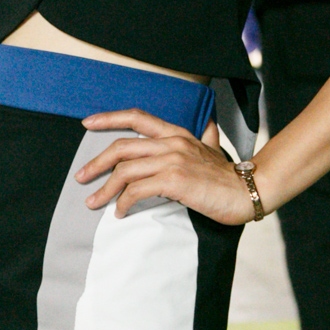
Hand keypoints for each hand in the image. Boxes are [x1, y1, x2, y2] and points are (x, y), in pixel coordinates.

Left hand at [75, 109, 256, 223]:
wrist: (249, 191)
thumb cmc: (229, 176)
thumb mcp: (215, 150)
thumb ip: (206, 136)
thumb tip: (208, 123)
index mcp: (177, 133)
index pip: (136, 118)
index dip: (109, 117)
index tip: (87, 123)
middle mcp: (171, 142)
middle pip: (121, 147)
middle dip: (96, 163)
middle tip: (81, 178)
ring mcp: (172, 161)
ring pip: (125, 171)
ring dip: (104, 189)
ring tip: (94, 203)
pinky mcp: (174, 181)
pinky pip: (137, 190)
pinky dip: (123, 202)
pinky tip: (120, 212)